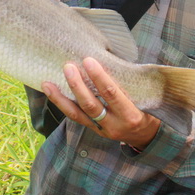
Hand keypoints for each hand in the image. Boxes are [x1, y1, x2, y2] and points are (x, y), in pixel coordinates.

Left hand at [42, 57, 160, 149]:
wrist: (145, 137)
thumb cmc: (146, 109)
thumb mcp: (144, 98)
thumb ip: (127, 83)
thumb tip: (107, 57)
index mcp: (130, 114)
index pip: (112, 94)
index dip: (99, 77)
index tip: (89, 60)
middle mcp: (114, 125)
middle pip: (91, 104)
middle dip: (78, 85)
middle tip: (68, 66)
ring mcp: (101, 129)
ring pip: (77, 113)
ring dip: (62, 97)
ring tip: (48, 82)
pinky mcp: (92, 130)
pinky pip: (74, 117)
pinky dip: (61, 103)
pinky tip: (50, 91)